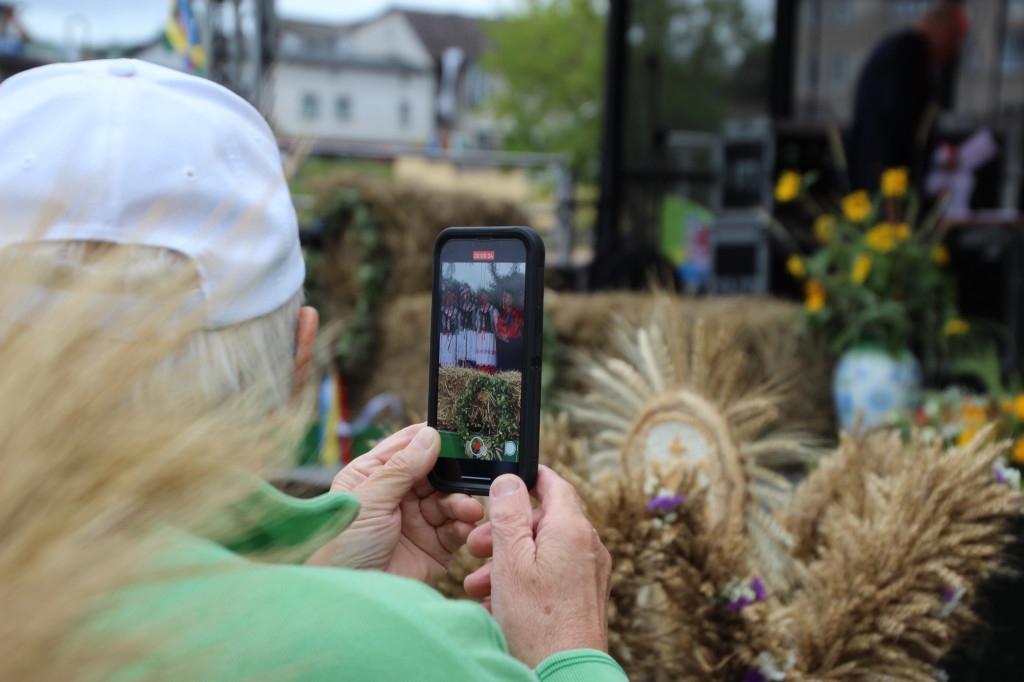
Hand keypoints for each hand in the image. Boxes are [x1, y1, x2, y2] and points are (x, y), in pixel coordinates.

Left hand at [306, 424, 483, 585]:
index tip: (457, 432)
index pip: (407, 447)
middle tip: (471, 473)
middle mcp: (397, 495)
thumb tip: (429, 436)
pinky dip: (465, 525)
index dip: (431, 438)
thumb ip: (401, 469)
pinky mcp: (433, 546)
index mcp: (374, 475)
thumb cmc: (342, 549)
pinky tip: (466, 526)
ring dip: (461, 501)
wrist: (350, 604)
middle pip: (435, 472)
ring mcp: (416, 520)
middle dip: (453, 474)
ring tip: (468, 509)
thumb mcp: (369, 501)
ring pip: (449, 499)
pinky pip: (456, 527)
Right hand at [463, 466, 610, 667]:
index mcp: (572, 529)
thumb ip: (508, 514)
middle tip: (476, 547)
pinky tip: (498, 604)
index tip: (506, 482)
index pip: (554, 484)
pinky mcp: (586, 598)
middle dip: (506, 532)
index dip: (528, 479)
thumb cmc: (536, 622)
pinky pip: (553, 577)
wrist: (564, 674)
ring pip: (544, 552)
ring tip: (479, 584)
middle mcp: (588, 547)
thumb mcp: (511, 560)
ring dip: (509, 562)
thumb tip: (509, 480)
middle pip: (543, 522)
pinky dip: (525, 582)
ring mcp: (590, 574)